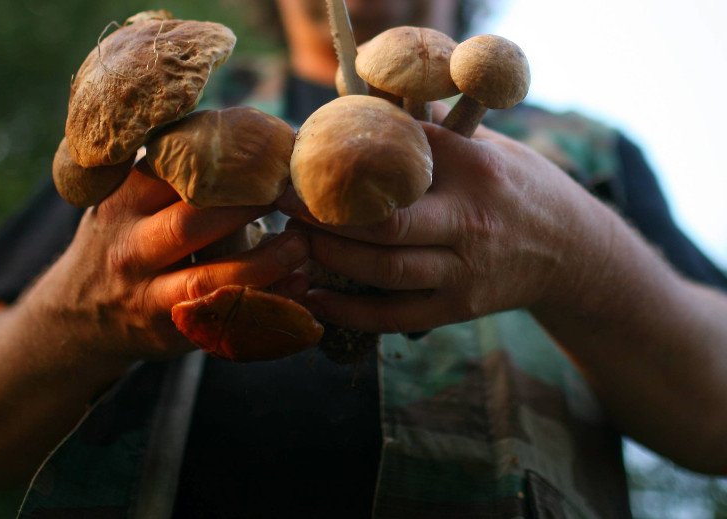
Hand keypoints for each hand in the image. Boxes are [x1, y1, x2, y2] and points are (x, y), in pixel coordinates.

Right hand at [29, 161, 310, 359]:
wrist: (79, 315)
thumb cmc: (124, 241)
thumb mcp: (130, 200)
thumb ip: (175, 173)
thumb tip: (255, 132)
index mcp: (125, 199)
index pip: (174, 171)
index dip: (229, 162)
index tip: (272, 153)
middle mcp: (131, 246)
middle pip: (192, 221)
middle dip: (250, 206)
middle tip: (294, 195)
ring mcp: (147, 293)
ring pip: (210, 277)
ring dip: (266, 261)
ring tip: (301, 243)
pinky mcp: (169, 331)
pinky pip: (223, 317)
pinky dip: (268, 302)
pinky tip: (299, 287)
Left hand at [278, 123, 605, 332]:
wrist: (571, 250)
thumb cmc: (517, 189)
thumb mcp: (487, 148)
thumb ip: (434, 133)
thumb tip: (369, 110)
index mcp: (474, 170)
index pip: (399, 161)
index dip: (344, 163)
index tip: (304, 162)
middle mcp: (470, 221)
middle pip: (384, 222)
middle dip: (325, 215)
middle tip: (285, 205)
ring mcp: (465, 270)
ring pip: (385, 270)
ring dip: (331, 257)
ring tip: (297, 244)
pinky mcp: (459, 308)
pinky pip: (395, 315)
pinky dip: (350, 312)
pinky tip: (315, 299)